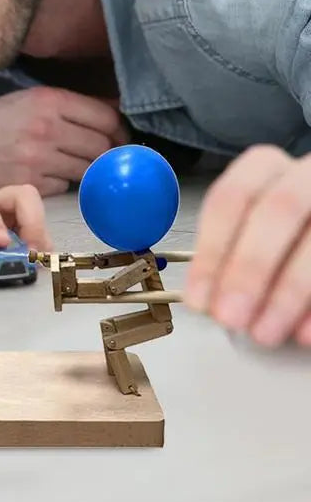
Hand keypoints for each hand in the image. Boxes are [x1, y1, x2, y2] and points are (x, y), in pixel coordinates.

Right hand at [0, 87, 128, 195]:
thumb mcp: (24, 102)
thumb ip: (66, 106)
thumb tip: (113, 112)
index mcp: (48, 100)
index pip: (106, 118)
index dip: (118, 131)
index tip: (119, 139)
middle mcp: (47, 127)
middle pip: (102, 146)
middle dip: (108, 154)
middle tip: (104, 159)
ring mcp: (38, 158)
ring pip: (87, 170)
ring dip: (87, 172)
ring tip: (77, 169)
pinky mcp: (28, 184)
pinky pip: (63, 187)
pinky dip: (61, 185)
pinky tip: (47, 178)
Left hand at [0, 184, 50, 272]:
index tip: (2, 242)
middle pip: (23, 196)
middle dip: (33, 221)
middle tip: (33, 252)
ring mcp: (10, 216)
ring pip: (37, 214)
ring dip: (42, 240)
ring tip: (38, 264)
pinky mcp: (21, 230)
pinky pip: (40, 235)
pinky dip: (43, 252)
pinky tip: (38, 268)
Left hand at [184, 146, 310, 346]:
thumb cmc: (282, 232)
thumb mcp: (250, 230)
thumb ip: (231, 256)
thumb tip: (206, 300)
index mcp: (264, 168)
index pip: (231, 198)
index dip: (212, 252)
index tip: (200, 298)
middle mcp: (305, 174)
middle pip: (277, 210)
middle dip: (249, 268)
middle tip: (230, 317)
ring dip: (288, 292)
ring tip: (265, 332)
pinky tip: (303, 334)